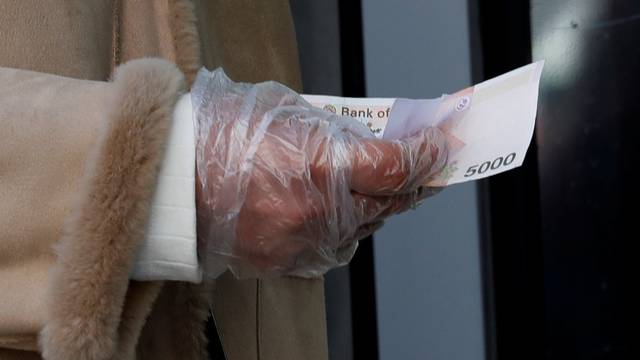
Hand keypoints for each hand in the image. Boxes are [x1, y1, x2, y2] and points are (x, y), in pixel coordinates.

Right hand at [193, 69, 447, 277]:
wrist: (169, 178)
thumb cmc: (221, 134)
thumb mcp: (285, 111)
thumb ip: (333, 131)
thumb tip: (367, 142)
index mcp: (322, 166)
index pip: (396, 168)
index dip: (426, 156)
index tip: (437, 146)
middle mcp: (319, 212)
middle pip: (388, 203)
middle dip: (410, 184)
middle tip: (421, 168)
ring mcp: (302, 242)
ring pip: (362, 228)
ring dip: (374, 207)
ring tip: (372, 187)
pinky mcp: (284, 262)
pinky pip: (331, 248)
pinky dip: (340, 229)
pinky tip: (333, 211)